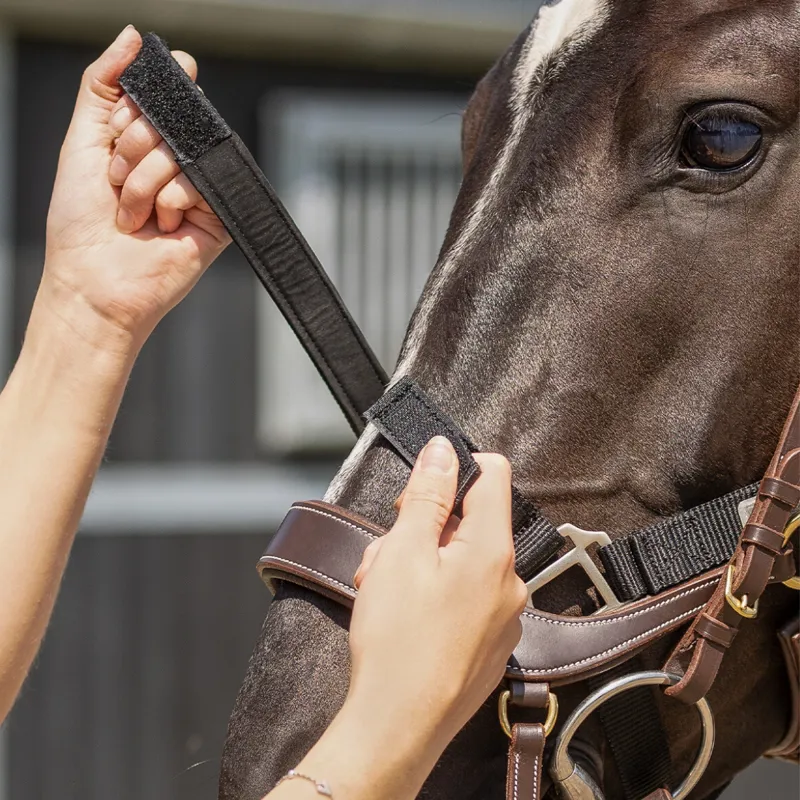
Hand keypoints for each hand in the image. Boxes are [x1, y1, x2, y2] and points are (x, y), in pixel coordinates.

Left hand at [42, 26, 229, 350]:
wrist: (94, 281)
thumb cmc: (80, 223)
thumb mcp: (81, 140)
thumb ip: (103, 83)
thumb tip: (133, 35)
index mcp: (145, 139)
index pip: (161, 92)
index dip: (136, 107)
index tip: (117, 128)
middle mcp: (174, 160)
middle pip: (170, 118)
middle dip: (131, 149)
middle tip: (116, 183)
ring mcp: (197, 187)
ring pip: (181, 150)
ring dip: (143, 182)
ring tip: (134, 213)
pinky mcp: (217, 215)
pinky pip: (200, 182)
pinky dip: (170, 202)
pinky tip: (161, 226)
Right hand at [347, 437, 525, 756]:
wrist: (397, 726)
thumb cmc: (397, 642)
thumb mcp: (402, 550)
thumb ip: (428, 494)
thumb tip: (443, 450)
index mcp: (493, 550)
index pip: (493, 474)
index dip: (454, 470)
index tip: (420, 491)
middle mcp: (509, 580)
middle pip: (471, 521)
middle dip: (425, 526)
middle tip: (388, 552)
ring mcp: (503, 616)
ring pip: (464, 561)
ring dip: (424, 561)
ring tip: (388, 589)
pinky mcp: (490, 642)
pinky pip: (467, 597)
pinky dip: (437, 593)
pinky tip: (406, 614)